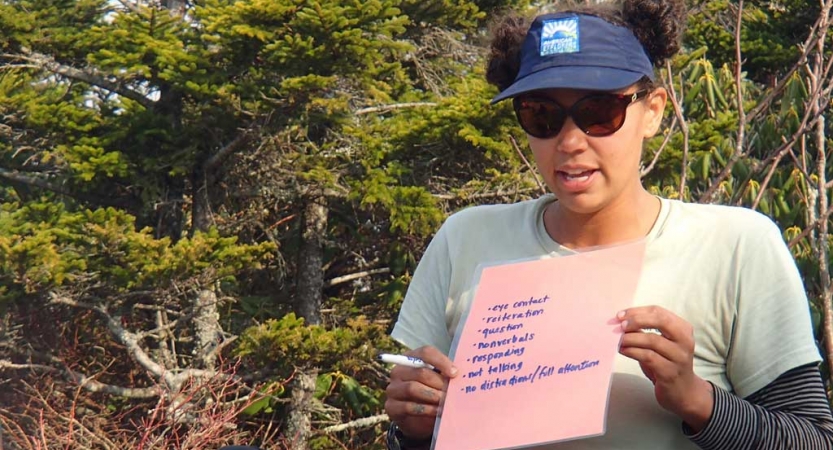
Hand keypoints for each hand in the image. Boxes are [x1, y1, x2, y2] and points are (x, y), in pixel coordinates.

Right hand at [384, 346, 457, 439]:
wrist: (417, 418)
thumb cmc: (430, 393)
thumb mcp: (437, 381)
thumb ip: (444, 374)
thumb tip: (457, 374)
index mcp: (410, 359)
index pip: (425, 353)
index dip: (441, 362)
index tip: (455, 373)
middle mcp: (398, 371)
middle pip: (420, 372)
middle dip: (439, 383)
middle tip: (452, 392)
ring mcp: (392, 389)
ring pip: (412, 388)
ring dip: (433, 396)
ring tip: (446, 402)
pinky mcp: (391, 407)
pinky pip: (408, 406)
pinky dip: (426, 409)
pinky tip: (438, 412)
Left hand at [617, 306, 713, 430]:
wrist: (683, 393)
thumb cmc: (667, 363)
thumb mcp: (660, 344)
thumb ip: (646, 331)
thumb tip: (621, 321)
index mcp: (683, 329)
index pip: (658, 311)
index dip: (637, 311)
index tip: (620, 315)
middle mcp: (684, 341)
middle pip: (660, 321)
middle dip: (637, 320)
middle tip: (620, 325)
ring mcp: (679, 357)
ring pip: (652, 340)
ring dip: (631, 338)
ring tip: (618, 339)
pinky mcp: (670, 372)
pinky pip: (648, 357)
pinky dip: (632, 351)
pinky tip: (623, 350)